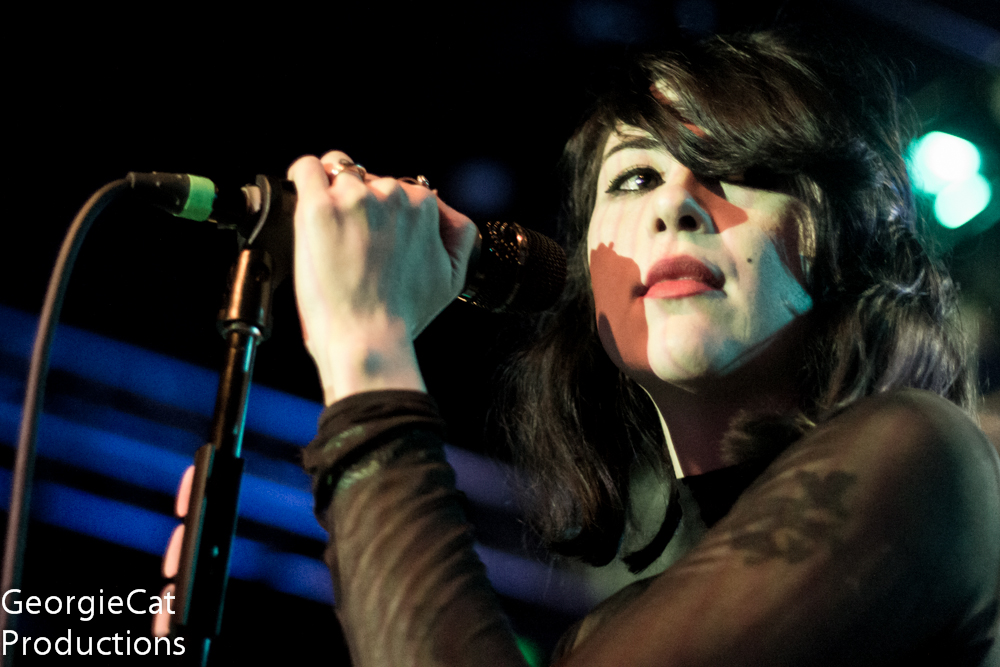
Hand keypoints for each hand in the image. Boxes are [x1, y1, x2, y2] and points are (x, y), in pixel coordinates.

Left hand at [288, 151, 477, 403]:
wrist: (369, 336)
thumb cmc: (404, 314)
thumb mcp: (452, 277)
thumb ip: (459, 235)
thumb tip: (444, 212)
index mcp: (424, 206)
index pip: (403, 190)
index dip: (388, 214)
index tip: (377, 239)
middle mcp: (392, 194)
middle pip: (371, 180)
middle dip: (362, 205)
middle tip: (354, 243)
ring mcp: (354, 199)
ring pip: (340, 173)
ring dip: (335, 195)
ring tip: (332, 232)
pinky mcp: (318, 208)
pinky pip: (307, 169)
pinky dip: (305, 176)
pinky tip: (306, 194)